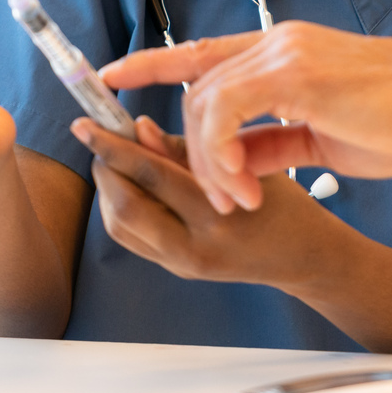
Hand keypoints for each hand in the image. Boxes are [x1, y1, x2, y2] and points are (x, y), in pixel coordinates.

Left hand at [72, 116, 342, 288]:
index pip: (152, 175)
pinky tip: (127, 184)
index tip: (89, 122)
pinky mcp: (177, 270)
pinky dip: (120, 206)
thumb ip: (185, 148)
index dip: (115, 146)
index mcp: (217, 215)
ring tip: (113, 157)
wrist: (302, 255)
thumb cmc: (284, 203)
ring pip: (119, 226)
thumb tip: (137, 128)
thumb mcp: (245, 163)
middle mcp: (195, 247)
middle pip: (125, 206)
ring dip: (108, 187)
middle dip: (104, 167)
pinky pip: (132, 238)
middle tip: (96, 136)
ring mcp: (182, 264)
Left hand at [98, 22, 391, 214]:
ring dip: (208, 161)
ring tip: (238, 198)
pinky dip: (223, 154)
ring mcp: (281, 52)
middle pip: (195, 87)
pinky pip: (225, 114)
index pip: (204, 51)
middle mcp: (276, 41)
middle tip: (220, 197)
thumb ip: (275, 139)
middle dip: (187, 149)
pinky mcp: (290, 72)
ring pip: (203, 103)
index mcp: (284, 49)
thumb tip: (236, 160)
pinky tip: (246, 185)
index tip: (113, 75)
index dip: (154, 62)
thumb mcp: (323, 134)